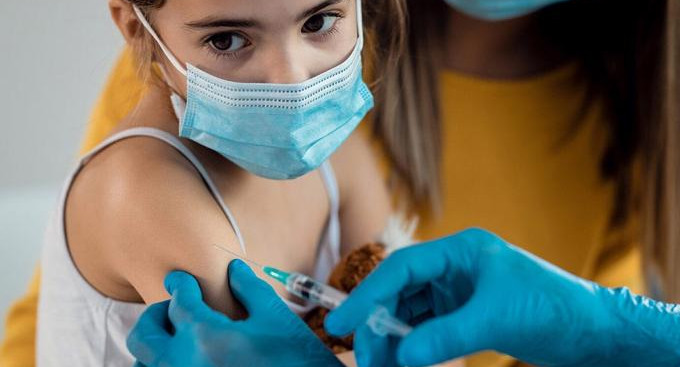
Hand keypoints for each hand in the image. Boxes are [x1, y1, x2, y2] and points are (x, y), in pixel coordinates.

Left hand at [127, 260, 341, 366]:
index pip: (179, 301)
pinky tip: (187, 358)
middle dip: (155, 314)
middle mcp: (185, 363)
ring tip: (178, 337)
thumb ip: (249, 288)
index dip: (180, 284)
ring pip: (144, 364)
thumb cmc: (297, 358)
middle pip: (144, 334)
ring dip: (156, 345)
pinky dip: (164, 365)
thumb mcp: (275, 317)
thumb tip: (233, 268)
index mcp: (205, 336)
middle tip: (172, 307)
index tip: (180, 279)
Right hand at [325, 228, 679, 366]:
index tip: (342, 322)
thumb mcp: (495, 319)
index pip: (401, 268)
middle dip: (380, 325)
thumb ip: (445, 335)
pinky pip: (428, 330)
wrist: (592, 331)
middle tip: (366, 357)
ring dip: (394, 339)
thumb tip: (401, 355)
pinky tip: (406, 363)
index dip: (367, 294)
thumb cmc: (552, 308)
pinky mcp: (466, 315)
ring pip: (411, 314)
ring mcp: (460, 292)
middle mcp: (455, 268)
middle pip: (401, 293)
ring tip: (383, 366)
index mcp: (461, 252)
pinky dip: (414, 346)